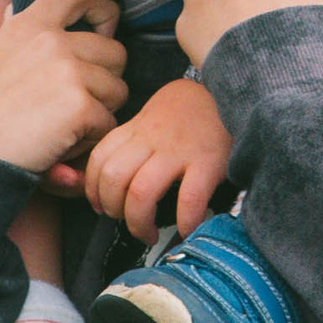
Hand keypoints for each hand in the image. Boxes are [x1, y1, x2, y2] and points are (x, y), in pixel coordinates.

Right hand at [0, 0, 125, 178]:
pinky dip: (89, 142)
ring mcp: (68, 71)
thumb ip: (11, 35)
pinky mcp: (79, 105)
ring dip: (98, 115)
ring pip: (117, 91)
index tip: (104, 31)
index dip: (102, 9)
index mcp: (28, 24)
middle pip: (115, 52)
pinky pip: (108, 125)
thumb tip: (13, 7)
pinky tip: (58, 147)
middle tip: (72, 107)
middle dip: (104, 83)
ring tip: (60, 129)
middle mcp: (51, 40)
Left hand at [84, 75, 235, 243]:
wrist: (229, 88)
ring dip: (139, 222)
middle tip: (125, 221)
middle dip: (113, 210)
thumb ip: (133, 141)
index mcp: (136, 129)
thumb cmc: (191, 111)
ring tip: (149, 234)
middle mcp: (152, 139)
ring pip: (141, 192)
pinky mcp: (208, 162)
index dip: (93, 190)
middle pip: (114, 178)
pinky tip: (186, 229)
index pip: (99, 160)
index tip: (101, 206)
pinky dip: (184, 221)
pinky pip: (189, 198)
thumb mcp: (153, 117)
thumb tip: (115, 181)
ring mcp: (179, 150)